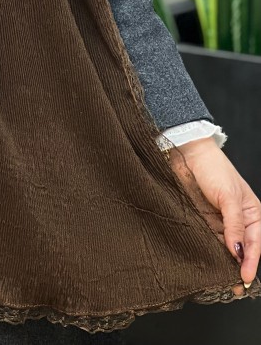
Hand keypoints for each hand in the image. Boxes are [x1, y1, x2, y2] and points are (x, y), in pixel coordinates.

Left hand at [176, 137, 259, 286]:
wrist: (187, 153)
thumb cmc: (214, 168)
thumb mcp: (229, 197)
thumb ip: (234, 225)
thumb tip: (238, 252)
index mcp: (252, 214)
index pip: (255, 244)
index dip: (250, 262)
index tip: (244, 278)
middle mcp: (238, 220)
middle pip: (240, 250)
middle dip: (238, 267)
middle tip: (233, 287)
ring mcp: (219, 221)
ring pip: (223, 248)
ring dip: (222, 262)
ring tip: (219, 280)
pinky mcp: (202, 220)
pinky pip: (207, 239)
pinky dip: (208, 251)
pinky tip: (206, 262)